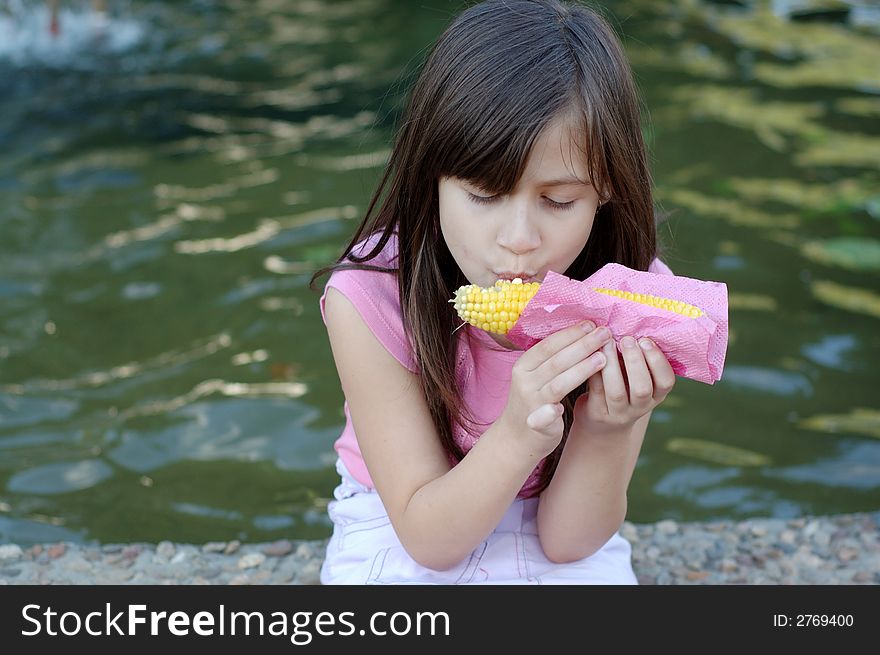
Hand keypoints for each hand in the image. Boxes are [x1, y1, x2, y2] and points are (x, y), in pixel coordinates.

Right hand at [499, 321, 612, 456]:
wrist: (516, 436)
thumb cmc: (534, 400)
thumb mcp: (536, 376)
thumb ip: (554, 359)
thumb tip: (582, 334)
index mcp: (523, 366)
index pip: (548, 345)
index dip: (570, 334)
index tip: (591, 324)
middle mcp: (524, 382)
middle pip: (556, 361)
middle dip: (582, 345)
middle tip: (604, 334)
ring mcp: (529, 403)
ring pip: (556, 384)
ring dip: (580, 370)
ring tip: (603, 359)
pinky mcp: (536, 424)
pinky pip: (542, 416)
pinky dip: (549, 412)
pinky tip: (559, 409)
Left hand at [574, 336, 674, 436]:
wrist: (603, 423)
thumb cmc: (623, 388)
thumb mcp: (637, 378)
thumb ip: (640, 358)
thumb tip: (634, 323)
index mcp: (656, 395)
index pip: (666, 381)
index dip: (657, 361)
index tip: (646, 340)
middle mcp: (640, 407)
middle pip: (642, 388)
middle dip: (635, 361)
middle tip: (627, 339)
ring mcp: (618, 413)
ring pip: (616, 392)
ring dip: (612, 365)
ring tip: (607, 343)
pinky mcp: (597, 413)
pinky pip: (596, 391)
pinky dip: (594, 371)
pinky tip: (592, 353)